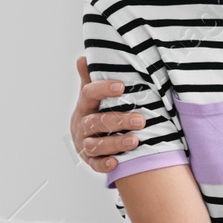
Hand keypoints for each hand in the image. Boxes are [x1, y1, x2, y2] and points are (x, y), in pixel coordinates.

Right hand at [72, 56, 141, 174]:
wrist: (87, 139)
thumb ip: (91, 79)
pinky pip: (96, 164)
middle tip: (140, 120)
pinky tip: (117, 162)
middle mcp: (81, 125)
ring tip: (135, 141)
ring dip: (115, 143)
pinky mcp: (90, 161)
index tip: (122, 86)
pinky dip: (105, 164)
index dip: (103, 89)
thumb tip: (83, 57)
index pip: (89, 94)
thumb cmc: (96, 112)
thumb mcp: (92, 96)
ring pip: (96, 145)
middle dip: (118, 121)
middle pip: (96, 122)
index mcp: (84, 106)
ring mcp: (85, 144)